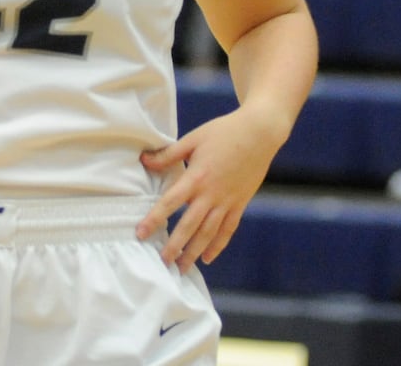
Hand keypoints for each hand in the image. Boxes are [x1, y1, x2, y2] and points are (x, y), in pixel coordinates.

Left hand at [136, 108, 280, 271]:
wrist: (260, 133)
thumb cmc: (224, 132)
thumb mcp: (193, 138)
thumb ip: (168, 154)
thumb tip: (144, 160)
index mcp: (197, 176)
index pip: (170, 202)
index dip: (154, 219)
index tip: (140, 234)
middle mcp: (211, 194)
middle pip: (189, 226)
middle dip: (174, 246)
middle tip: (161, 263)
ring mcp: (227, 201)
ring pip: (209, 233)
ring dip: (194, 252)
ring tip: (181, 268)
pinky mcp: (240, 203)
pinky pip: (228, 229)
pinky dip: (218, 246)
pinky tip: (207, 258)